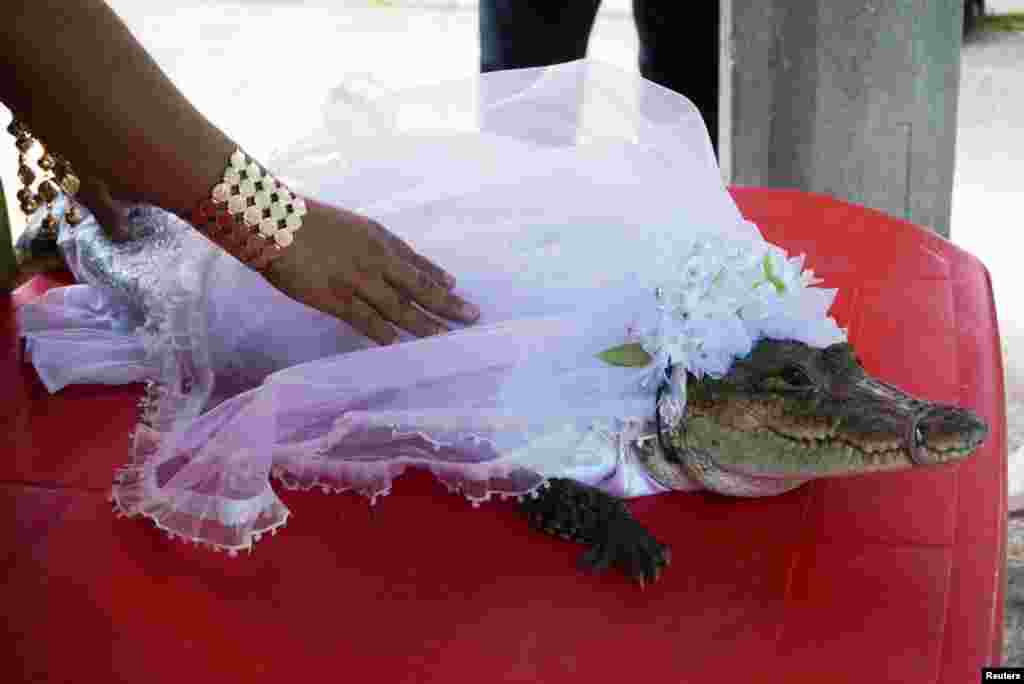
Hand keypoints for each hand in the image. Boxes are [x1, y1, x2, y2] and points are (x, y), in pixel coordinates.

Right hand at [261, 198, 479, 343]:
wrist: (273, 221)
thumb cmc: (305, 220)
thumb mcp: (350, 225)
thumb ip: (373, 243)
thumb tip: (394, 259)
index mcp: (379, 238)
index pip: (416, 261)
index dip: (438, 277)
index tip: (456, 289)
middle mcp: (377, 260)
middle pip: (420, 287)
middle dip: (447, 303)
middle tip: (472, 316)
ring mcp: (360, 281)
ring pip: (401, 308)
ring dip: (426, 324)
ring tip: (447, 336)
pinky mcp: (338, 299)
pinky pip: (369, 322)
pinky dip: (387, 335)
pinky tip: (402, 345)